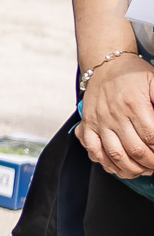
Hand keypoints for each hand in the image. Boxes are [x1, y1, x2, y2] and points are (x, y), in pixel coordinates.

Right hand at [80, 54, 153, 177]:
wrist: (105, 65)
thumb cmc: (133, 74)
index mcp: (134, 104)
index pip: (151, 137)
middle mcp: (114, 115)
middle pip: (135, 150)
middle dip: (150, 163)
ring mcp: (99, 121)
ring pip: (114, 154)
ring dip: (131, 168)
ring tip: (142, 170)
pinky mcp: (87, 125)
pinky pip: (93, 150)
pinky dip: (106, 163)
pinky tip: (118, 167)